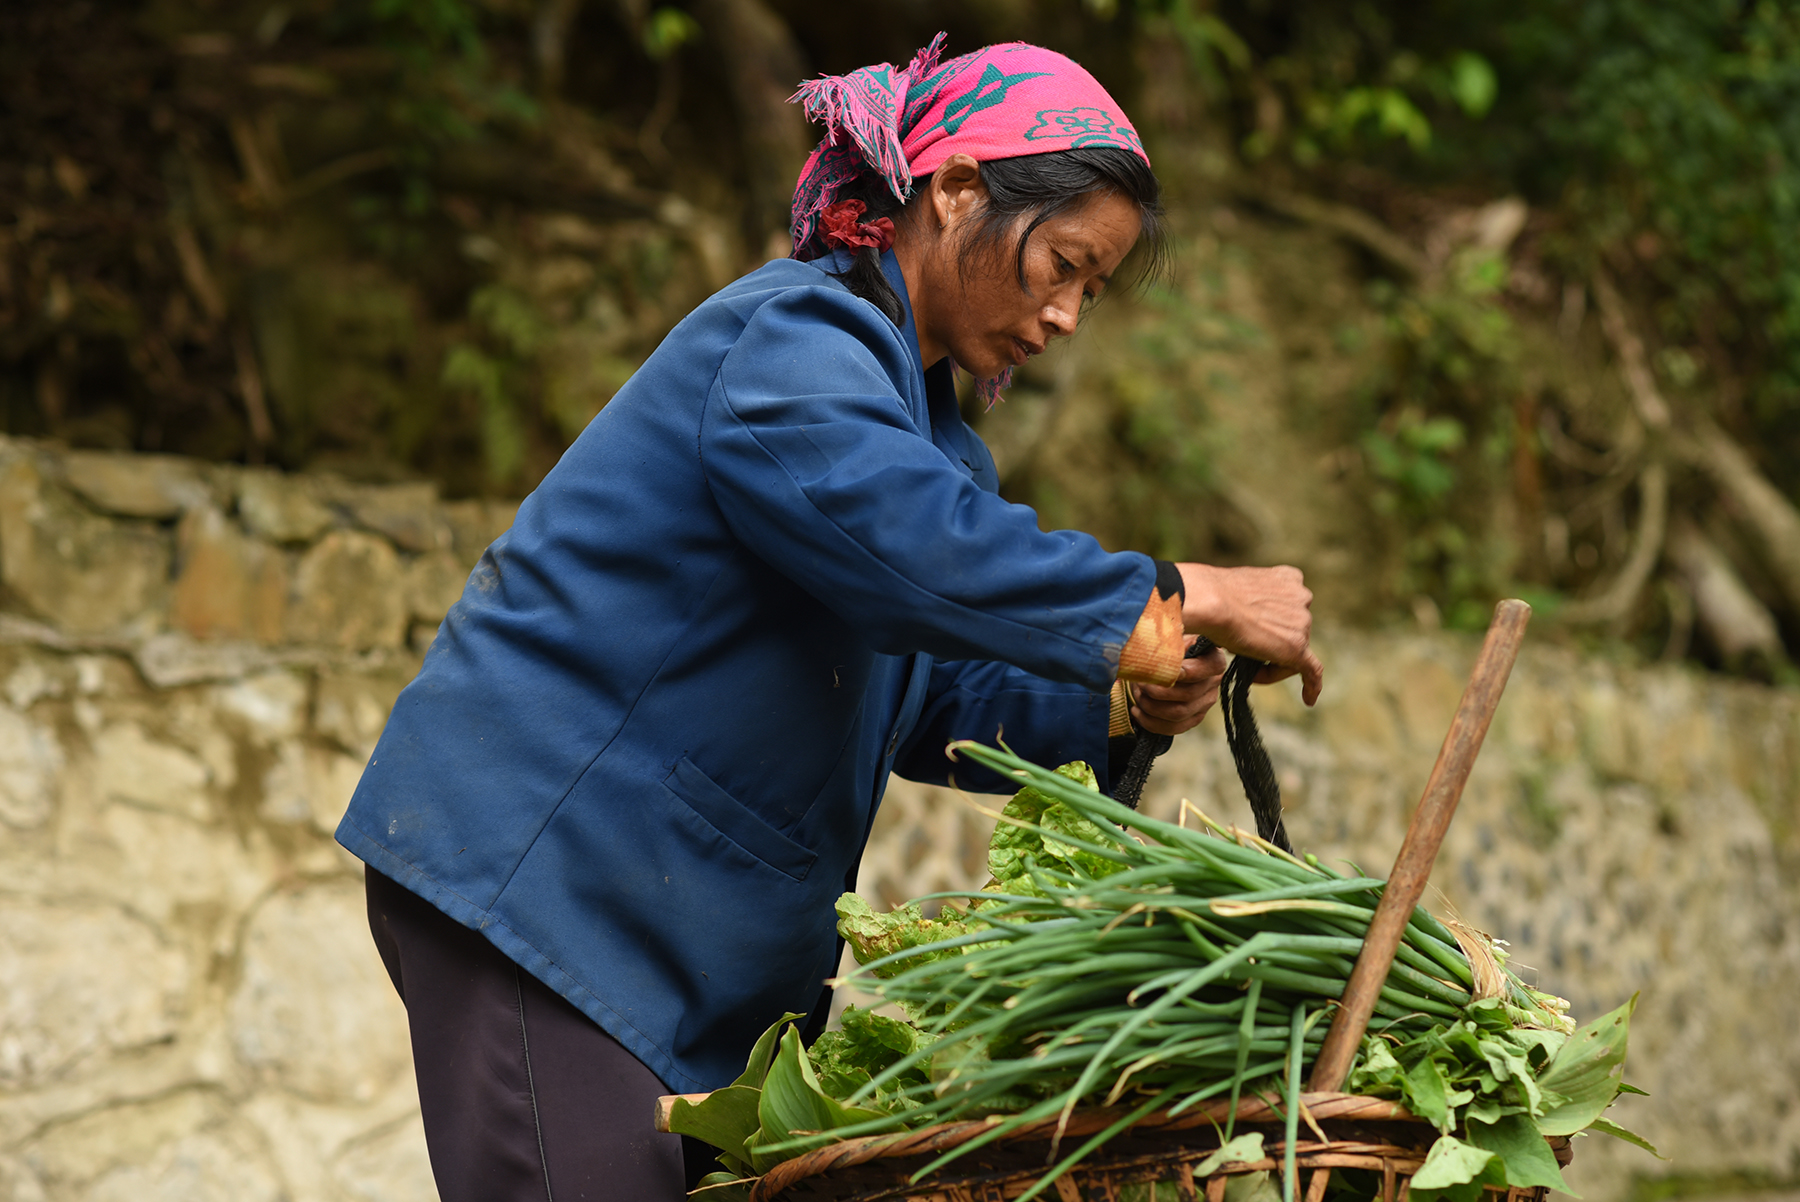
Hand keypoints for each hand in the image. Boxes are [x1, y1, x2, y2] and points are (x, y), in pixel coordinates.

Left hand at [1131, 640, 1226, 734]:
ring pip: (1178, 714)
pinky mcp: (1193, 718)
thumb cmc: (1170, 642)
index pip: (1203, 670)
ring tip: (1137, 694)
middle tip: (1139, 682)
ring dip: (1151, 707)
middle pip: (1187, 695)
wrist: (1167, 658)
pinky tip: (1137, 711)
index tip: (1157, 668)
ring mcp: (1204, 703)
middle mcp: (1213, 684)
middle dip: (1157, 691)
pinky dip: (1151, 722)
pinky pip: (1173, 728)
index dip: (1180, 673)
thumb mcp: (1176, 631)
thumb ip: (1176, 631)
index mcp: (1214, 660)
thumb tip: (1168, 622)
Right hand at [1176, 562, 1324, 705]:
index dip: (1272, 624)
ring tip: (1244, 662)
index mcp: (1290, 579)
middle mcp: (1303, 597)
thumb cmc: (1212, 593)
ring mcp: (1303, 622)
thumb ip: (1251, 603)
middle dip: (1270, 643)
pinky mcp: (1297, 647)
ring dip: (1271, 661)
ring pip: (1293, 653)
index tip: (1253, 633)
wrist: (1211, 600)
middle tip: (1241, 649)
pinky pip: (1312, 671)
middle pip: (1292, 632)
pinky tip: (1308, 700)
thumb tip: (1243, 622)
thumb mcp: (1239, 590)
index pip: (1289, 609)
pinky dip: (1311, 686)